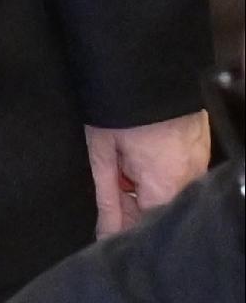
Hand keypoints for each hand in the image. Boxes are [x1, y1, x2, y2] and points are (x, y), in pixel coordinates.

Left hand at [83, 111, 210, 236]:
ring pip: (170, 194)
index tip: (109, 232)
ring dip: (145, 189)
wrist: (147, 69)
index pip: (148, 227)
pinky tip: (139, 156)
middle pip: (162, 211)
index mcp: (165, 184)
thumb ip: (108, 198)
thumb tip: (108, 233)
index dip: (126, 231)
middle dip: (133, 209)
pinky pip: (179, 176)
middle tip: (115, 180)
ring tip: (125, 160)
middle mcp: (190, 179)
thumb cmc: (120, 109)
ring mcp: (199, 164)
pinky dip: (157, 174)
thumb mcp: (103, 154)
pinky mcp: (201, 152)